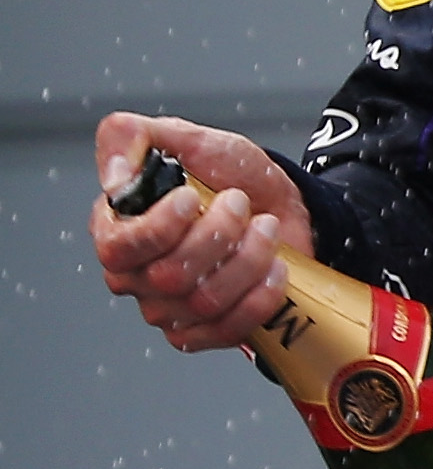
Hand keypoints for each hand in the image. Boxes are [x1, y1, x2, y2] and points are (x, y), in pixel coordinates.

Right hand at [89, 114, 310, 353]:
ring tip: (265, 229)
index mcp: (117, 229)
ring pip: (204, 302)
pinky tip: (275, 268)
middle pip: (169, 277)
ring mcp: (168, 308)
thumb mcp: (186, 138)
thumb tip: (113, 178)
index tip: (191, 198)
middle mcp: (135, 275)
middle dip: (219, 234)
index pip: (118, 248)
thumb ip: (133, 137)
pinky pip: (227, 329)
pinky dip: (261, 296)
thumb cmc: (231, 176)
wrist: (283, 206)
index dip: (158, 228)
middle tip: (240, 204)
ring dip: (249, 259)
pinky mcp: (204, 331)